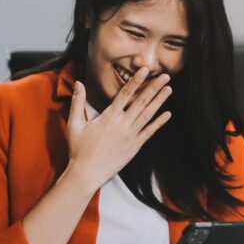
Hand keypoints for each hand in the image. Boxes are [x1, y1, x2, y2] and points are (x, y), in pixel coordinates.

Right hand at [66, 67, 171, 190]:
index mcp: (109, 116)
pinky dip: (159, 123)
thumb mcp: (75, 123)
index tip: (145, 70)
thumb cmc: (79, 149)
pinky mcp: (134, 147)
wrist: (87, 173)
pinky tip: (168, 114)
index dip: (136, 80)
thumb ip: (78, 101)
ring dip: (159, 101)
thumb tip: (78, 82)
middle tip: (166, 76)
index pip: (125, 93)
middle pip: (141, 101)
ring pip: (148, 114)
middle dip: (154, 87)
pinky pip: (149, 132)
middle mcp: (122, 124)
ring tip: (169, 89)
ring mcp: (130, 136)